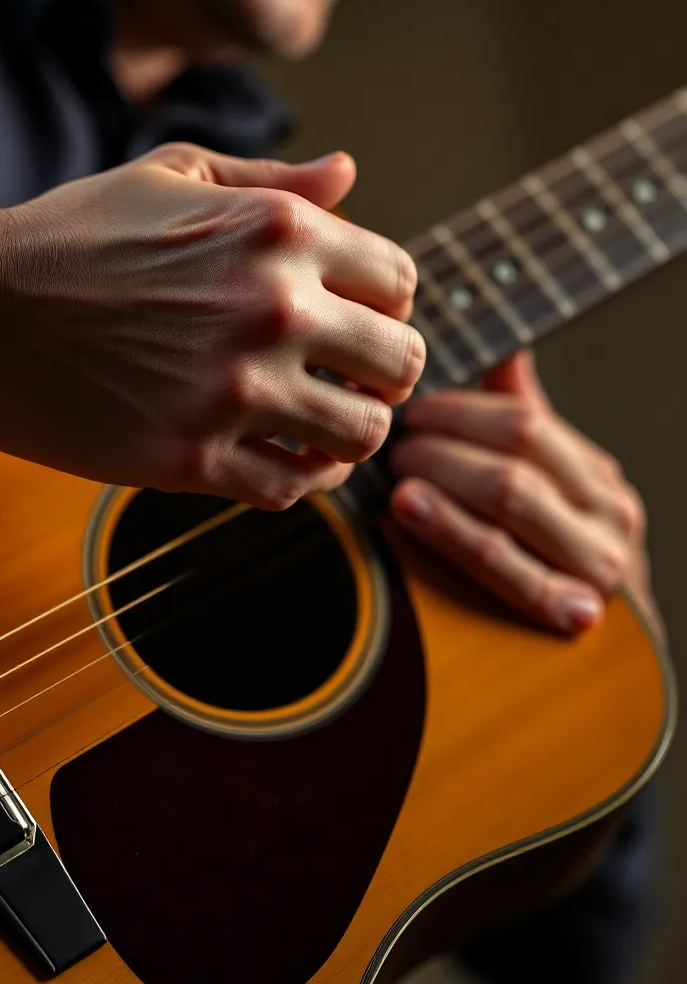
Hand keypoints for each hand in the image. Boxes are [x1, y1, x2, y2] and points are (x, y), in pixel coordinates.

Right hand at [0, 144, 422, 508]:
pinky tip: (281, 460)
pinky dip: (301, 479)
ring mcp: (234, 390)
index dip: (387, 305)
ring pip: (363, 436)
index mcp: (276, 231)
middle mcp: (271, 307)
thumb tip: (348, 173)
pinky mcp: (191, 458)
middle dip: (385, 374)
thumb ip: (273, 181)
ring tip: (321, 425)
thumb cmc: (71, 235)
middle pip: (401, 362)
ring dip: (351, 434)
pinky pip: (295, 488)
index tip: (357, 321)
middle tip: (351, 380)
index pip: (400, 281)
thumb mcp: (173, 177)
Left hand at [388, 351, 661, 638]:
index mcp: (597, 478)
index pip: (525, 423)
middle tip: (394, 449)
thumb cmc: (564, 564)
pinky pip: (508, 571)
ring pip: (509, 504)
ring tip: (395, 478)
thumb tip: (507, 358)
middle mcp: (608, 515)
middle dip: (442, 449)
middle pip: (514, 459)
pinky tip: (409, 513)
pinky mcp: (574, 613)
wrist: (621, 657)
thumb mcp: (559, 496)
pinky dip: (453, 537)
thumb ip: (532, 430)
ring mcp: (596, 566)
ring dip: (441, 484)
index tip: (413, 413)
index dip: (459, 413)